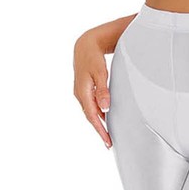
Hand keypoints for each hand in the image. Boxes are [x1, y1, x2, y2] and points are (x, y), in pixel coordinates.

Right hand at [73, 33, 112, 148]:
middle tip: (109, 143)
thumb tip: (105, 108)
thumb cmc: (93, 57)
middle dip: (100, 131)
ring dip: (98, 124)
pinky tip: (104, 119)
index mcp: (83, 92)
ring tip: (107, 135)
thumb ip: (103, 91)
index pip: (92, 117)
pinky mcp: (84, 91)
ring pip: (90, 112)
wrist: (84, 46)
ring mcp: (81, 93)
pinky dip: (97, 115)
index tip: (107, 141)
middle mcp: (80, 95)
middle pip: (91, 117)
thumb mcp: (100, 73)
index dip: (100, 130)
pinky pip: (91, 106)